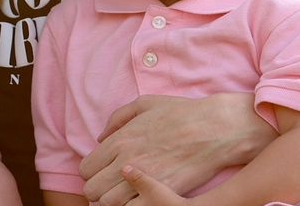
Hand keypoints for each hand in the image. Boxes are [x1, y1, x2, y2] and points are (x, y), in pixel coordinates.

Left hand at [80, 93, 269, 204]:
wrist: (213, 128)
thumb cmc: (179, 113)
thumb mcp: (143, 104)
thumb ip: (117, 119)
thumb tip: (101, 137)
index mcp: (120, 139)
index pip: (86, 168)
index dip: (91, 171)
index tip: (101, 169)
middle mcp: (127, 161)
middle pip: (92, 190)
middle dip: (97, 188)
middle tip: (109, 183)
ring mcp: (145, 180)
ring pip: (108, 204)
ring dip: (112, 199)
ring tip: (123, 191)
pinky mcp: (163, 194)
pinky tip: (139, 197)